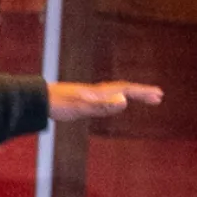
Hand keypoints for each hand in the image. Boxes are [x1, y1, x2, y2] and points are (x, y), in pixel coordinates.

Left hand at [48, 80, 162, 119]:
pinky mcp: (80, 99)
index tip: (159, 94)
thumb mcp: (82, 107)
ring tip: (141, 98)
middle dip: (141, 93)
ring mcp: (88, 94)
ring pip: (114, 92)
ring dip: (130, 94)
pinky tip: (112, 103)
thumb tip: (124, 102)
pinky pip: (104, 97)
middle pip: (123, 89)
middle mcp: (96, 91)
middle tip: (157, 97)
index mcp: (99, 92)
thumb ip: (103, 106)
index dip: (143, 92)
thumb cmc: (59, 104)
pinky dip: (114, 99)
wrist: (38, 100)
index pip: (127, 90)